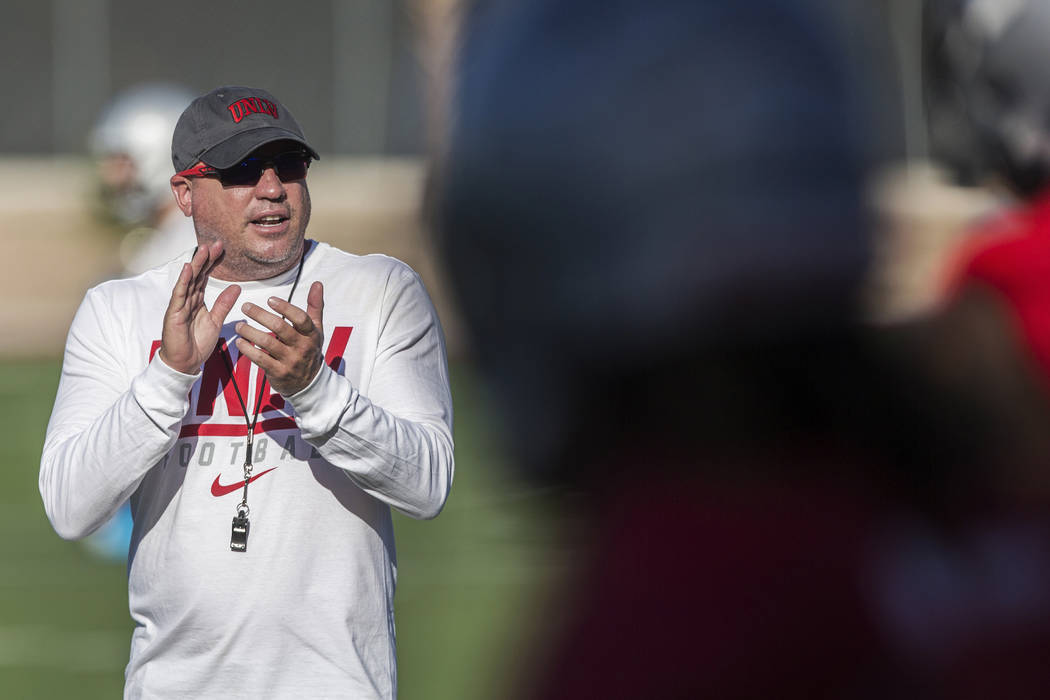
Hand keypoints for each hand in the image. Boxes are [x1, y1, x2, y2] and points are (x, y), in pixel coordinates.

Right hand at [159, 241, 241, 373]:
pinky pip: (179, 295)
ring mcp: (180, 305)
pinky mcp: (174, 313)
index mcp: (197, 301)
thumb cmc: (197, 343)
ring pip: (189, 281)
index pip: (205, 277)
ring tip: (203, 249)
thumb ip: (224, 303)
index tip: (222, 249)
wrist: (185, 362)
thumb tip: (236, 287)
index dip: (212, 263)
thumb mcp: (216, 321)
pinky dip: (184, 281)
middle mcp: (188, 300)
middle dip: (206, 259)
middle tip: (215, 244)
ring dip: (196, 265)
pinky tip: (189, 269)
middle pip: (197, 275)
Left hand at [235, 281, 324, 395]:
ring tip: (239, 325)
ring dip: (250, 332)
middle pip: (280, 328)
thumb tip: (317, 283)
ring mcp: (290, 361)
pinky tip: (240, 342)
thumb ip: (315, 306)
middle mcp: (302, 347)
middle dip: (260, 315)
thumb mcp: (315, 329)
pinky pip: (260, 359)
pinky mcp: (279, 373)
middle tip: (245, 306)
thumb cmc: (309, 349)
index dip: (285, 308)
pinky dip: (248, 350)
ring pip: (267, 343)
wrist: (309, 383)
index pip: (300, 318)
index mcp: (311, 334)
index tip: (270, 299)